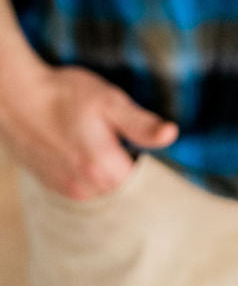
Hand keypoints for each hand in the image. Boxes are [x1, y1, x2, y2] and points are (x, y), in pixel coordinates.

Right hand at [0, 60, 177, 200]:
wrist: (18, 98)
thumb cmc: (66, 95)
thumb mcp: (110, 101)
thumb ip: (141, 124)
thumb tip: (172, 135)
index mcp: (103, 169)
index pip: (141, 180)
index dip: (143, 158)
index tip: (137, 138)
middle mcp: (84, 189)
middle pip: (121, 186)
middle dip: (125, 164)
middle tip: (115, 134)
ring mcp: (65, 190)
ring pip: (101, 188)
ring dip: (105, 168)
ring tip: (96, 138)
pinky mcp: (51, 185)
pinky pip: (81, 186)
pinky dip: (86, 171)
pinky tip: (79, 147)